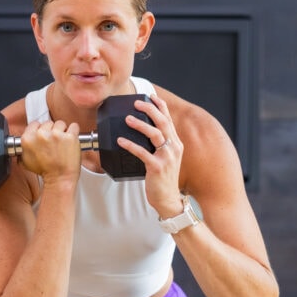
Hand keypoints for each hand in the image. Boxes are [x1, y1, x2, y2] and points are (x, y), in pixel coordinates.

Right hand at [19, 119, 81, 184]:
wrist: (59, 179)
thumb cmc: (45, 171)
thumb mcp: (26, 161)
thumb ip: (24, 149)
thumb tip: (24, 143)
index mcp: (28, 138)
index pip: (34, 124)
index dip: (41, 130)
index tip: (45, 136)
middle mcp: (41, 135)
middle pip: (48, 123)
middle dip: (52, 131)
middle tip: (54, 143)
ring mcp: (56, 135)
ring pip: (60, 123)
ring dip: (63, 131)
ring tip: (62, 143)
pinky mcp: (69, 137)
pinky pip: (74, 126)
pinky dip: (74, 132)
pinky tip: (70, 140)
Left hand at [118, 95, 184, 216]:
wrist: (168, 199)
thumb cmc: (164, 179)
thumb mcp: (166, 159)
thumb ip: (160, 146)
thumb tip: (145, 133)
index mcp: (176, 144)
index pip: (168, 120)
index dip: (160, 106)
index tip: (151, 96)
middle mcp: (173, 148)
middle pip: (163, 122)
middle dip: (150, 109)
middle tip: (137, 103)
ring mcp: (166, 157)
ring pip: (155, 134)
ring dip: (140, 124)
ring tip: (128, 119)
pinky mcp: (157, 168)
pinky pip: (142, 153)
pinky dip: (130, 145)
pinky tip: (121, 141)